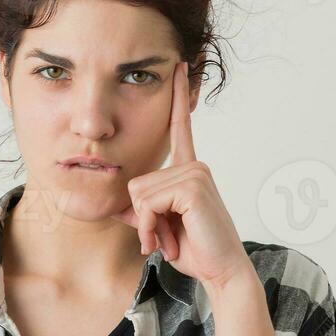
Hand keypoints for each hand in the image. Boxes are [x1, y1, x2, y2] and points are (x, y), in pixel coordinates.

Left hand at [109, 61, 253, 295]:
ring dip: (146, 224)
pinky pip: (147, 202)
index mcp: (189, 169)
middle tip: (165, 235)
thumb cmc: (195, 250)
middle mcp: (194, 165)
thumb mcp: (159, 227)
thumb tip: (114, 206)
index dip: (178, 95)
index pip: (180, 126)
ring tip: (169, 237)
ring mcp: (195, 172)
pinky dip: (150, 226)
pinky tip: (169, 239)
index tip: (180, 64)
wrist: (221, 270)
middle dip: (142, 216)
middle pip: (136, 180)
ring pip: (139, 192)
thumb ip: (139, 211)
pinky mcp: (192, 186)